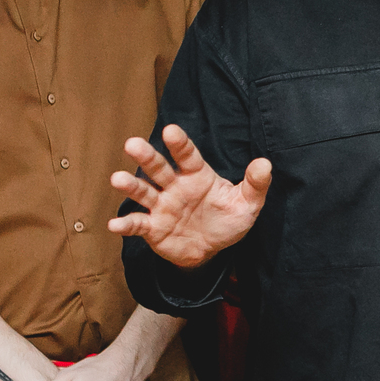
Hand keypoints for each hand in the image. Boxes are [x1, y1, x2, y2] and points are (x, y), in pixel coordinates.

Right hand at [108, 124, 271, 268]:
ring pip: (144, 192)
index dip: (179, 144)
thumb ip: (255, 184)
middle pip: (159, 168)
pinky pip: (138, 224)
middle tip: (132, 144)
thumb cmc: (227, 219)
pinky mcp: (153, 228)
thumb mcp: (247, 204)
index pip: (188, 156)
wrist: (211, 249)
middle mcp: (175, 186)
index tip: (171, 131)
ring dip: (131, 185)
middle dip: (146, 156)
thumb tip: (265, 164)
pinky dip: (126, 224)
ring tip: (118, 179)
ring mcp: (161, 206)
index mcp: (197, 175)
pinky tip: (114, 224)